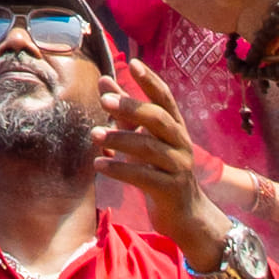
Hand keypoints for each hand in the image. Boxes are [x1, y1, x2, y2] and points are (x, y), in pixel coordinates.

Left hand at [94, 53, 208, 249]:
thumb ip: (125, 111)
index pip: (165, 98)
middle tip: (104, 100)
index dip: (150, 80)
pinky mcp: (170, 189)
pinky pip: (143, 176)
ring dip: (119, 139)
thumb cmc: (160, 170)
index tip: (133, 63)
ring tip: (94, 135)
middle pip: (159, 118)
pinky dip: (119, 169)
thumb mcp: (145, 138)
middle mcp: (180, 143)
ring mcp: (178, 166)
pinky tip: (98, 164)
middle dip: (132, 107)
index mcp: (175, 127)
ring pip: (149, 148)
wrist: (185, 215)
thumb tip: (104, 80)